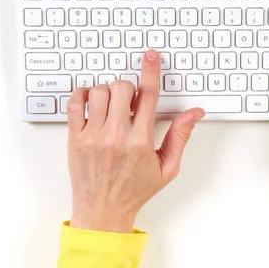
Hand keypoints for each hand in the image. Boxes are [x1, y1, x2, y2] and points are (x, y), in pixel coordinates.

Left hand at [66, 49, 204, 232]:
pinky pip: (74, 103)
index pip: (148, 96)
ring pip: (99, 91)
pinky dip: (83, 95)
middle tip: (130, 101)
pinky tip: (92, 102)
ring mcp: (93, 136)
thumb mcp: (167, 168)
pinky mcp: (75, 138)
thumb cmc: (135, 191)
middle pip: (121, 88)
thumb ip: (180, 137)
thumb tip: (194, 114)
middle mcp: (116, 137)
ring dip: (108, 91)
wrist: (103, 211)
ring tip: (112, 106)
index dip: (151, 71)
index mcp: (141, 142)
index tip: (150, 56)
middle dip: (128, 88)